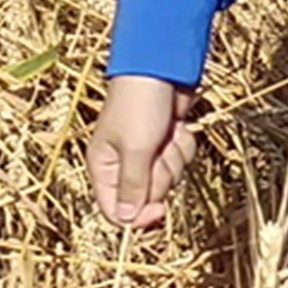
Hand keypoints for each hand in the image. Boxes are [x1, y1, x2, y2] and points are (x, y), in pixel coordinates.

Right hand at [89, 75, 198, 227]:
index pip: (116, 210)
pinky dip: (184, 145)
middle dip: (161, 176)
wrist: (161, 68)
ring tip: (167, 134)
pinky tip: (178, 127)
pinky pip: (182, 159)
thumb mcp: (135, 148)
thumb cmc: (140, 104)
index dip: (139, 216)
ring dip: (174, 158)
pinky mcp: (167, 142)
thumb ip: (133, 186)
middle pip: (148, 197)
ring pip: (170, 178)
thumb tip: (127, 219)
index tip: (160, 209)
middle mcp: (122, 164)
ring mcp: (147, 153)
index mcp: (103, 168)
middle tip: (158, 153)